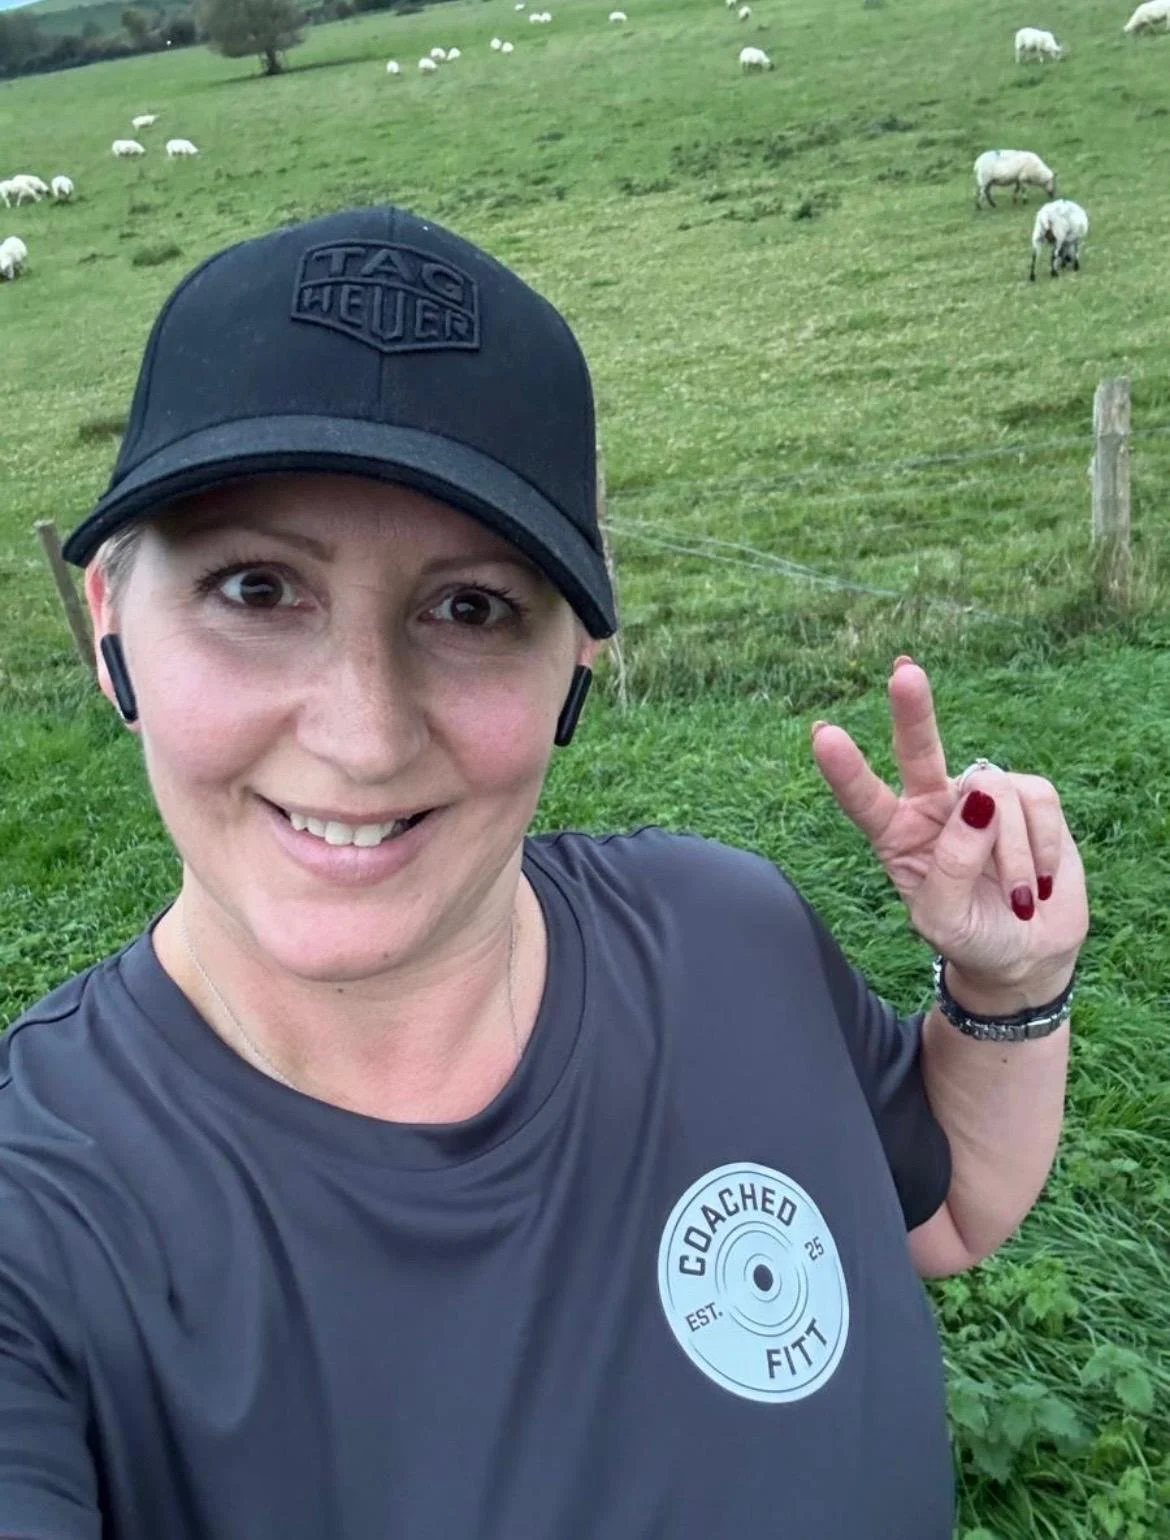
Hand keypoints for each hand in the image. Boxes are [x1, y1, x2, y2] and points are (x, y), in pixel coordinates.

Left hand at [810, 657, 1088, 1005]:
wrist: (1027, 953)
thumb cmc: (971, 935)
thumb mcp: (945, 919)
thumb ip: (951, 866)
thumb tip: (978, 801)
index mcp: (895, 834)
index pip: (864, 799)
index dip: (846, 770)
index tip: (822, 734)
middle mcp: (933, 805)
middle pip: (918, 750)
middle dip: (913, 711)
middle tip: (904, 673)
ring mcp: (981, 798)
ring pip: (994, 796)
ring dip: (1013, 855)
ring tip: (1019, 896)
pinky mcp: (1030, 797)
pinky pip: (1038, 802)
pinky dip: (1043, 847)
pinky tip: (1040, 880)